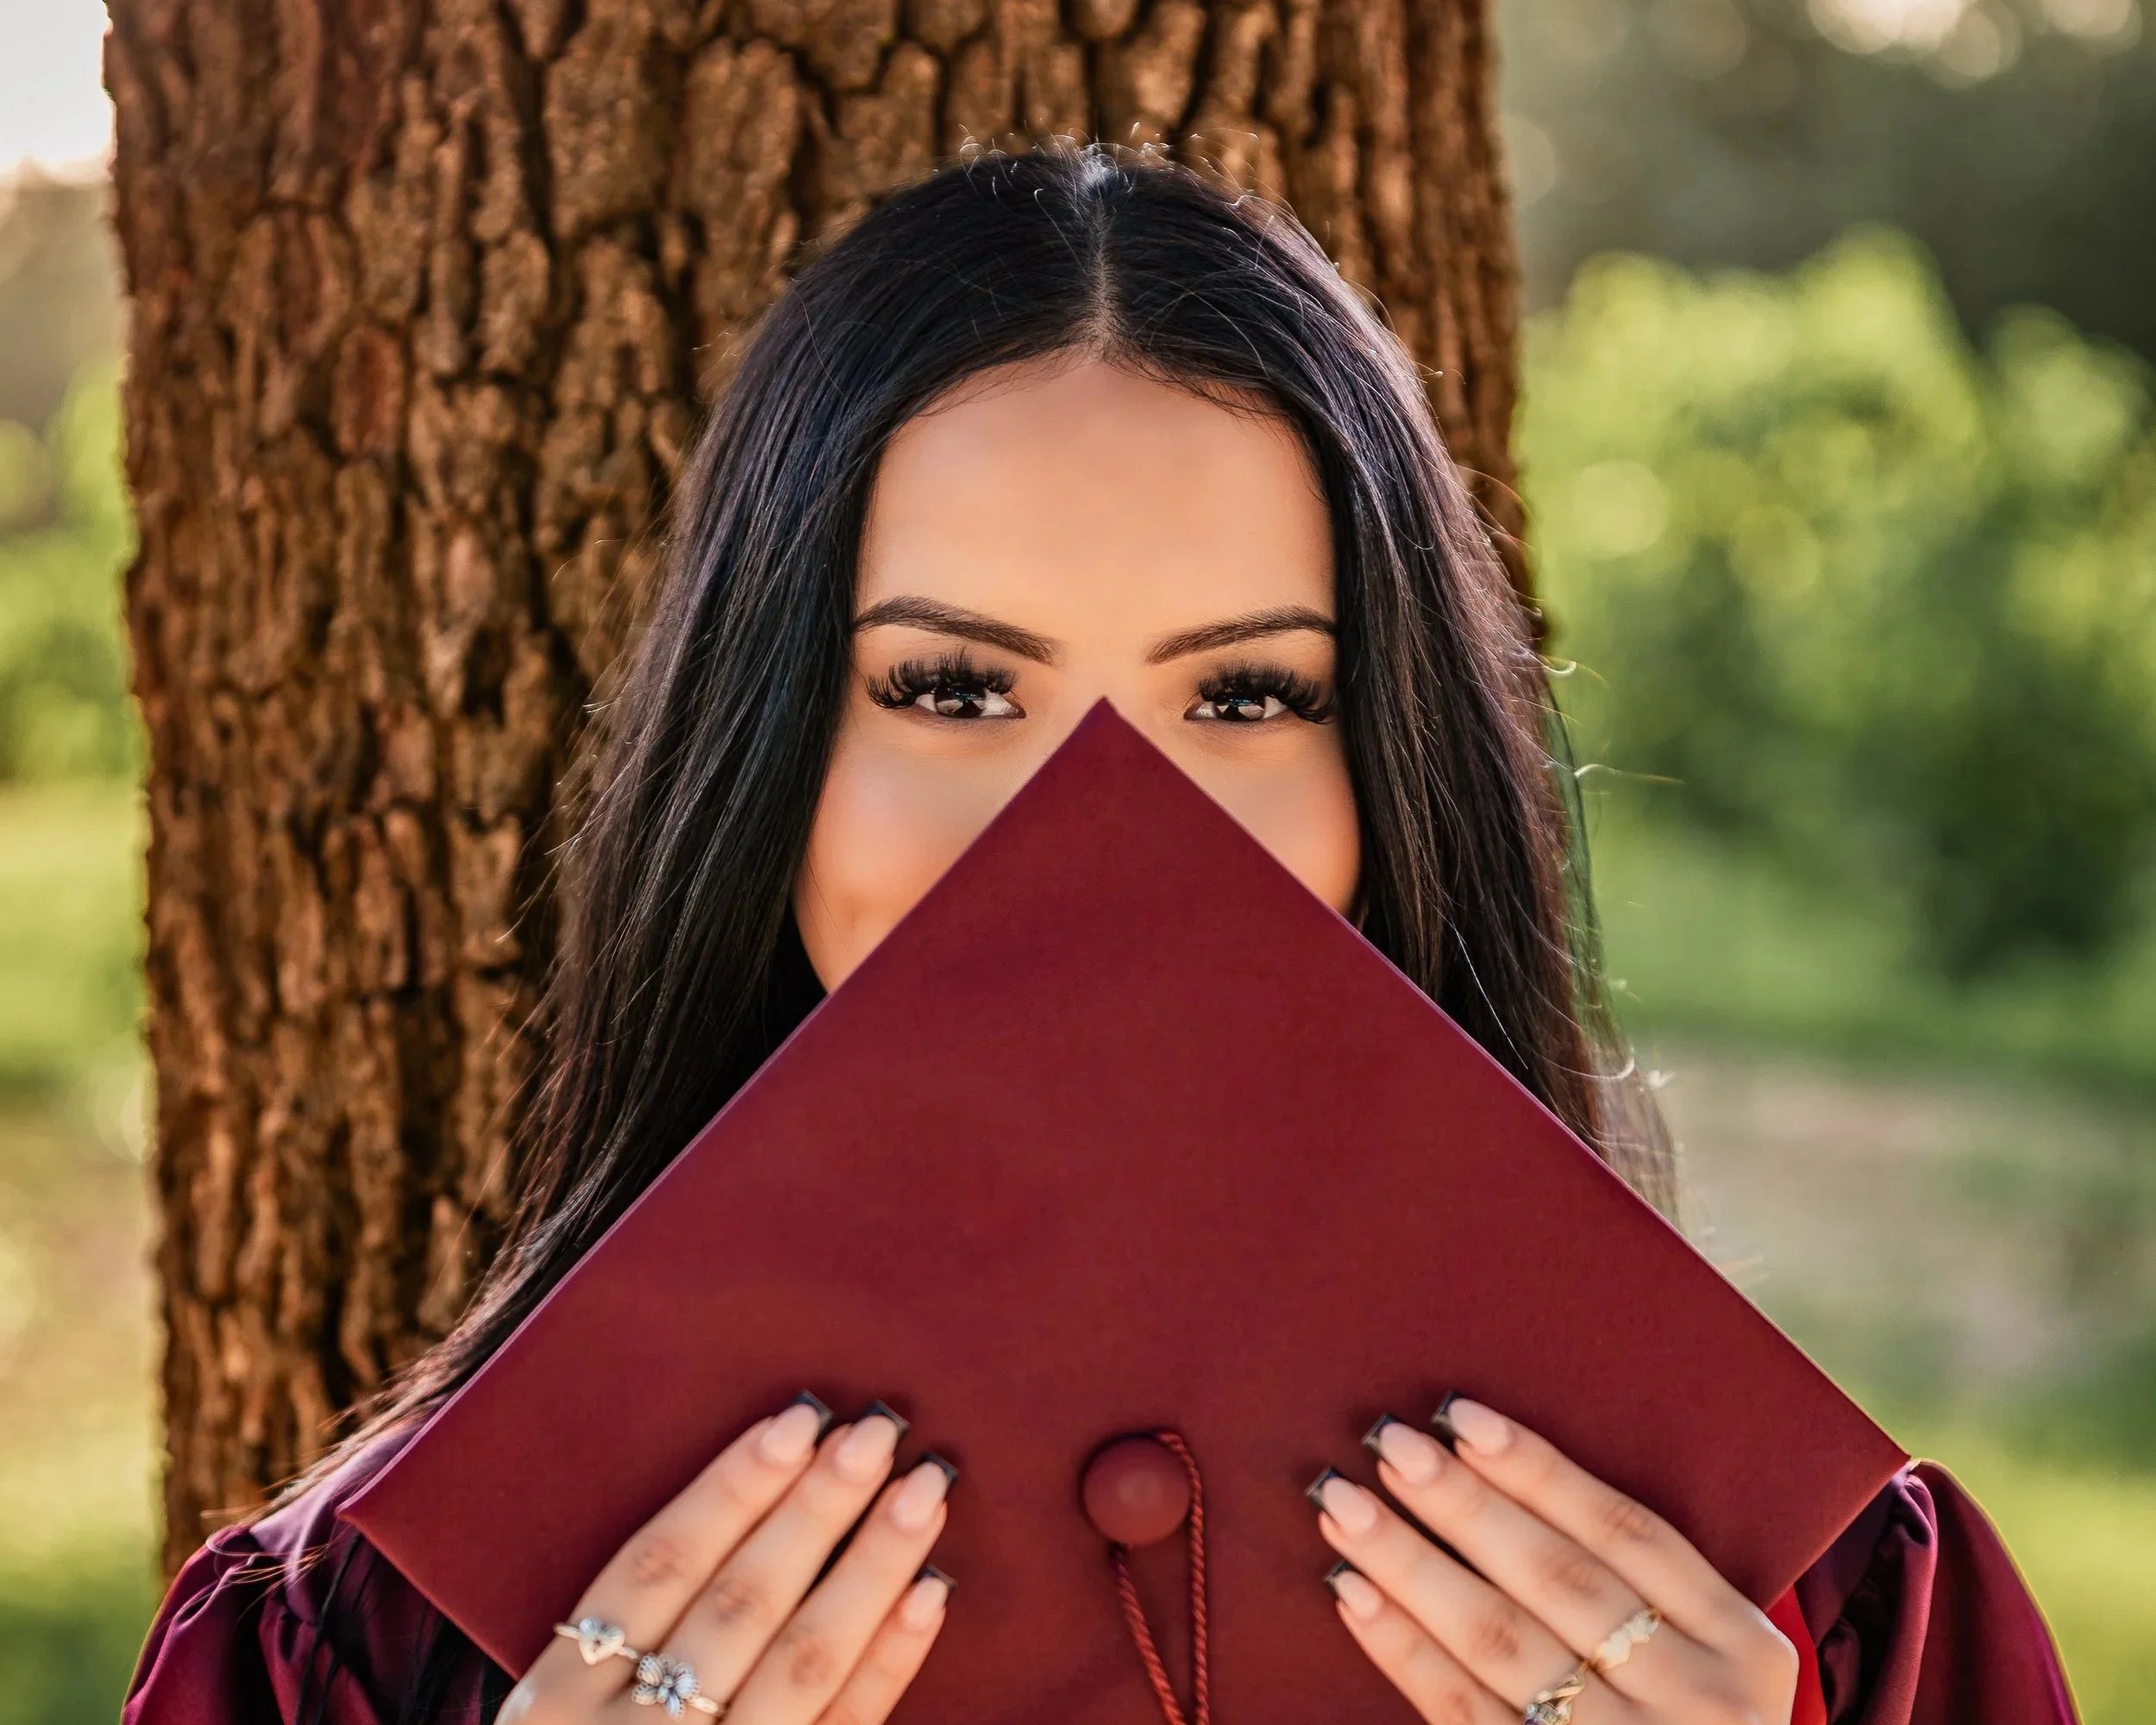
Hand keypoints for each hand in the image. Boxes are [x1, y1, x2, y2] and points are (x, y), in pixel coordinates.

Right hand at [503, 1398, 953, 1723]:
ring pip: (799, 1662)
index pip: (647, 1572)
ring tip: (924, 1488)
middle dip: (812, 1509)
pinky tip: (931, 1593)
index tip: (795, 1421)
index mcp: (552, 1711)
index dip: (725, 1490)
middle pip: (732, 1605)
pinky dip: (891, 1661)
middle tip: (879, 1429)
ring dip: (869, 1565)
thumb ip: (622, 1646)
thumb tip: (747, 1494)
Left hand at [1310, 1398, 1797, 1724]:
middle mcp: (1698, 1701)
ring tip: (1346, 1507)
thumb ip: (1638, 1596)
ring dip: (1412, 1564)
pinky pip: (1464, 1709)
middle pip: (1560, 1579)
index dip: (1541, 1470)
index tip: (1461, 1416)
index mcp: (1743, 1649)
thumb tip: (1489, 1473)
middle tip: (1389, 1442)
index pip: (1629, 1534)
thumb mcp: (1704, 1669)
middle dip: (1464, 1504)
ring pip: (1502, 1640)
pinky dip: (1404, 1648)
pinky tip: (1355, 1595)